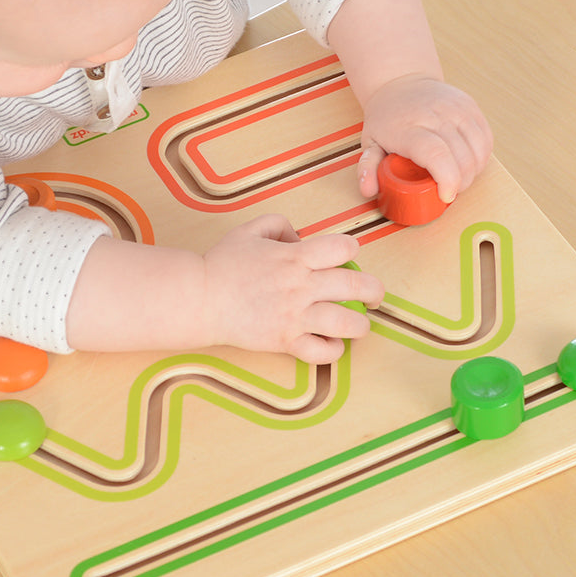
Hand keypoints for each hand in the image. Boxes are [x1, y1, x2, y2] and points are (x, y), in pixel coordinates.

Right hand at [200, 215, 383, 363]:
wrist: (200, 298)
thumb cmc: (223, 264)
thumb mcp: (250, 230)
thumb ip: (279, 224)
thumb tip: (300, 237)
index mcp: (295, 256)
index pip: (343, 247)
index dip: (350, 249)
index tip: (348, 256)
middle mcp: (301, 285)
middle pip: (356, 285)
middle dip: (374, 290)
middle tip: (374, 295)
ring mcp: (295, 315)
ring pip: (347, 322)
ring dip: (361, 324)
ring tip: (360, 325)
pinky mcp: (285, 340)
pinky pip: (321, 351)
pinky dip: (333, 350)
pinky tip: (332, 344)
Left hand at [355, 74, 492, 203]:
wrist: (400, 82)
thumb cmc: (386, 119)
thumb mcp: (369, 143)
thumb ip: (367, 168)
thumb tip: (368, 190)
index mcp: (409, 128)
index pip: (436, 155)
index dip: (447, 179)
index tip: (445, 196)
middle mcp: (435, 115)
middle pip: (461, 157)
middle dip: (460, 183)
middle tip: (448, 190)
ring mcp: (456, 108)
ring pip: (478, 149)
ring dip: (473, 172)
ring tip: (458, 178)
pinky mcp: (470, 106)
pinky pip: (486, 138)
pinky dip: (481, 157)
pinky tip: (469, 163)